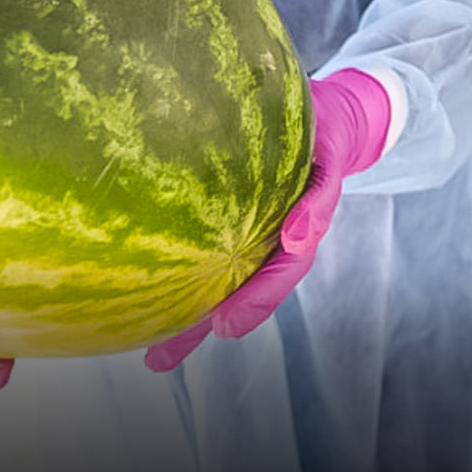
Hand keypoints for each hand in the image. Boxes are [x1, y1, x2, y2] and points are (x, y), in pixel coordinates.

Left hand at [145, 69, 391, 371]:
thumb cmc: (324, 137)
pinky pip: (200, 249)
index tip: (225, 324)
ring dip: (184, 319)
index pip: (277, 274)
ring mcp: (247, 235)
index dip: (254, 301)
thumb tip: (296, 238)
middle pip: (237, 292)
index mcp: (298, 233)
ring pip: (215, 282)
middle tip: (163, 356)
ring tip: (148, 355)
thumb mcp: (331, 160)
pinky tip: (140, 293)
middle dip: (202, 325)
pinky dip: (175, 274)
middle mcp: (269, 242)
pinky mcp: (224, 218)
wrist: (323, 116)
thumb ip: (319, 199)